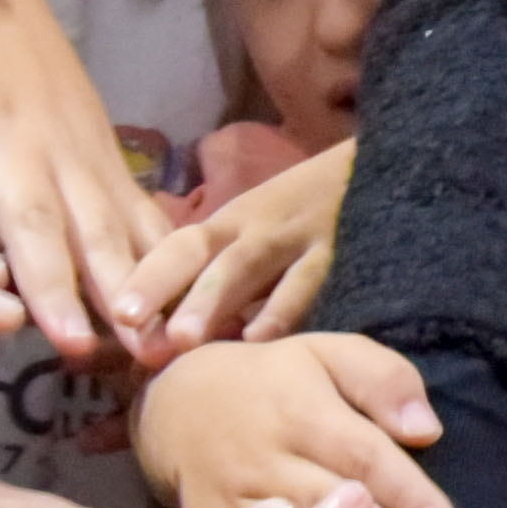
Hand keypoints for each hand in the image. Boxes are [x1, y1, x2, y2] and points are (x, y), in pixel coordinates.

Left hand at [123, 142, 346, 350]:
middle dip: (160, 286)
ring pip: (244, 266)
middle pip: (197, 251)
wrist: (391, 168)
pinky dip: (283, 310)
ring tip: (182, 339)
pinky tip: (262, 340)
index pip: (178, 245)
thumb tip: (184, 333)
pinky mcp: (342, 250)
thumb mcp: (270, 232)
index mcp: (234, 223)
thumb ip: (234, 276)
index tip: (115, 313)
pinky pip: (307, 282)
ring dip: (210, 300)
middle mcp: (256, 226)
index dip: (147, 276)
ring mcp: (297, 236)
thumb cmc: (321, 214)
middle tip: (126, 321)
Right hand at [130, 328, 450, 507]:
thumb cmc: (275, 383)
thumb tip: (427, 430)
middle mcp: (264, 453)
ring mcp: (230, 494)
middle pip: (325, 501)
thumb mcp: (328, 355)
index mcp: (301, 407)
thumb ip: (383, 380)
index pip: (361, 451)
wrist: (178, 404)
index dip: (403, 490)